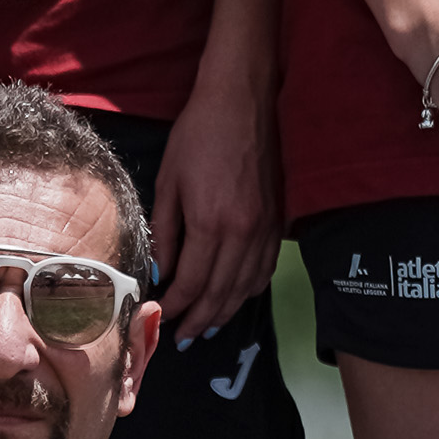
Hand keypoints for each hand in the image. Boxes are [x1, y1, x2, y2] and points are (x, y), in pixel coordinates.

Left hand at [151, 68, 281, 335]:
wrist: (242, 102)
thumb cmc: (198, 135)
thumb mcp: (169, 182)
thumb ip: (165, 232)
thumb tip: (160, 271)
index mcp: (212, 222)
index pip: (193, 281)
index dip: (176, 305)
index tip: (163, 315)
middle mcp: (244, 233)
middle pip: (221, 292)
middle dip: (200, 318)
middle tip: (184, 336)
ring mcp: (266, 229)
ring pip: (246, 286)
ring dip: (226, 311)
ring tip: (208, 326)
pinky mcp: (278, 221)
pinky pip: (265, 269)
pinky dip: (249, 290)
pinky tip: (236, 297)